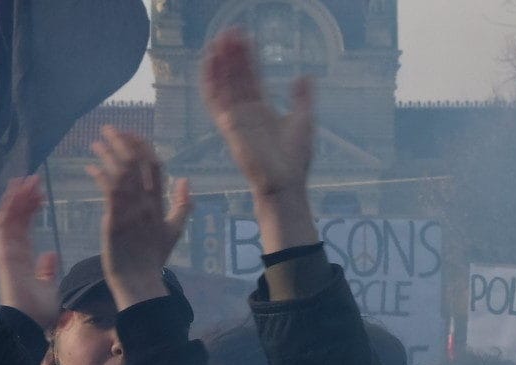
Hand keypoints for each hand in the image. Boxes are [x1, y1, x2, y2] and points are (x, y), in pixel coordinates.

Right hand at [0, 176, 61, 329]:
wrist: (28, 323)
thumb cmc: (38, 312)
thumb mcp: (49, 287)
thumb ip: (48, 270)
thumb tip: (51, 254)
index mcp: (23, 258)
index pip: (25, 228)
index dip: (31, 210)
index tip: (40, 195)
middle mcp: (12, 252)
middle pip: (16, 219)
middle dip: (24, 198)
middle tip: (34, 179)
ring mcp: (5, 252)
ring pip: (8, 218)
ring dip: (16, 198)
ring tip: (26, 179)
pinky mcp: (2, 253)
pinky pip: (3, 226)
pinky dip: (8, 208)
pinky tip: (15, 192)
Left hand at [88, 126, 190, 309]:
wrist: (138, 280)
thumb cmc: (153, 258)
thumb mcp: (174, 231)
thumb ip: (182, 205)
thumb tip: (186, 180)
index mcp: (161, 204)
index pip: (155, 166)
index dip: (143, 146)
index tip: (131, 134)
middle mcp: (148, 204)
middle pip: (137, 163)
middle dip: (123, 142)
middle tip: (109, 130)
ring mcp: (132, 211)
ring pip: (122, 172)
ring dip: (107, 154)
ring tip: (96, 142)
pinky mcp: (116, 219)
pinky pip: (108, 189)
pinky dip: (99, 174)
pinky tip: (91, 166)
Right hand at [201, 27, 318, 252]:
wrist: (285, 183)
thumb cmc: (295, 159)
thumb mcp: (304, 120)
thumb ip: (301, 97)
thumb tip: (305, 75)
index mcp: (261, 109)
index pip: (251, 77)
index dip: (247, 57)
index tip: (244, 36)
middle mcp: (246, 111)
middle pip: (235, 76)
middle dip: (232, 53)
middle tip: (230, 30)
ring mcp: (235, 118)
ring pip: (224, 83)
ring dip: (220, 62)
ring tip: (220, 39)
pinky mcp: (228, 126)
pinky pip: (214, 100)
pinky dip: (210, 80)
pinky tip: (210, 61)